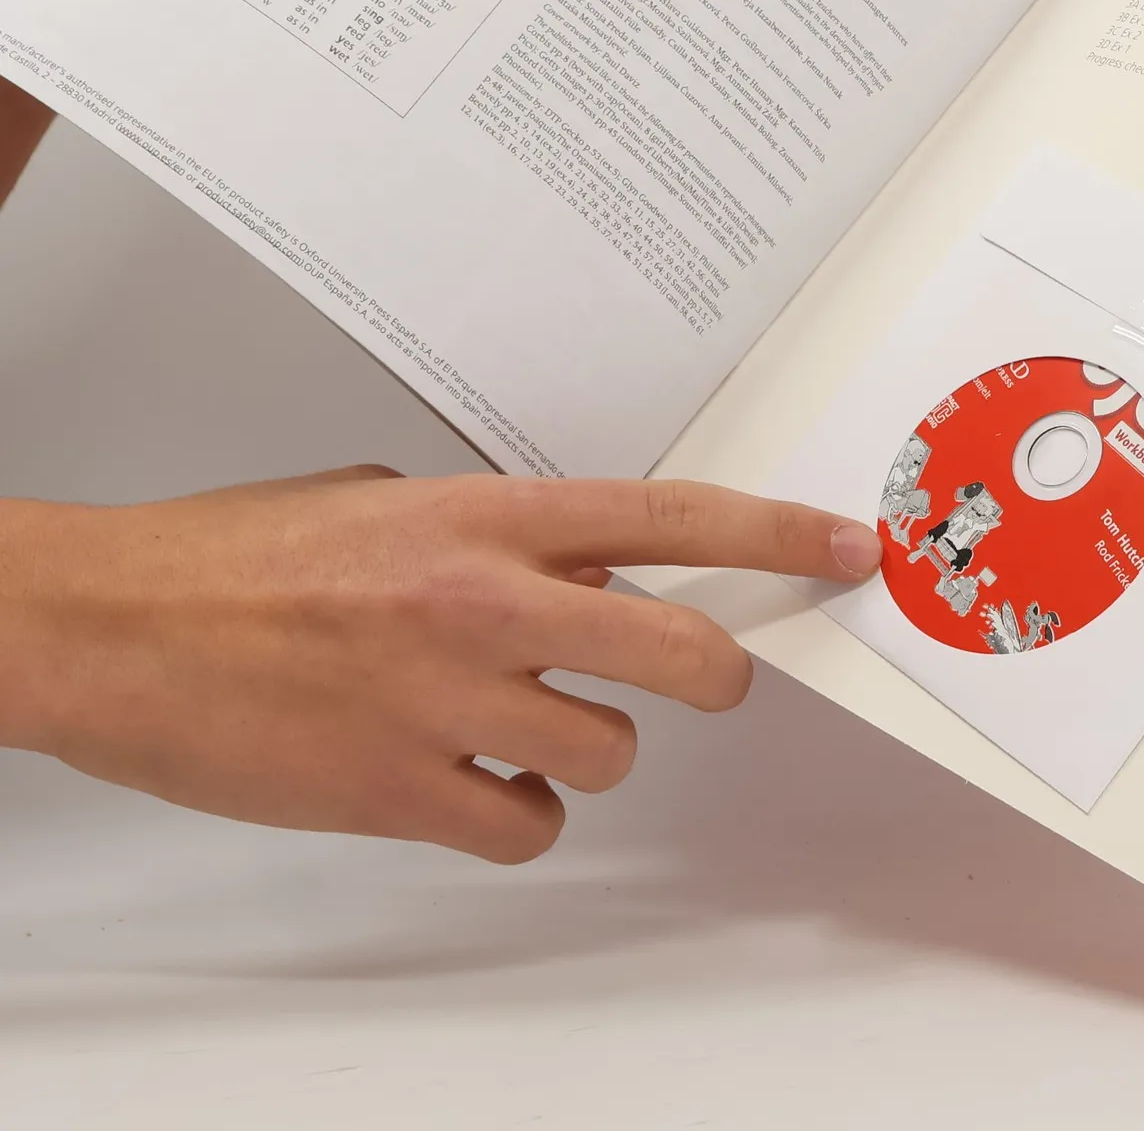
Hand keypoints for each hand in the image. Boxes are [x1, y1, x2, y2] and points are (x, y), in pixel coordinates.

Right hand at [0, 466, 881, 861]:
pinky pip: (525, 825)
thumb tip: (581, 564)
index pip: (671, 516)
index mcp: (485, 515)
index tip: (842, 547)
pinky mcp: (402, 790)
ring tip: (520, 724)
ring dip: (588, 746)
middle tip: (706, 675)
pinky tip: (470, 780)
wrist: (118, 627)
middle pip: (678, 651)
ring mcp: (447, 701)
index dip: (775, 535)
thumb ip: (497, 532)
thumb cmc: (239, 557)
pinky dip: (516, 812)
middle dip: (717, 673)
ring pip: (610, 751)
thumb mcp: (387, 502)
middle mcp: (484, 602)